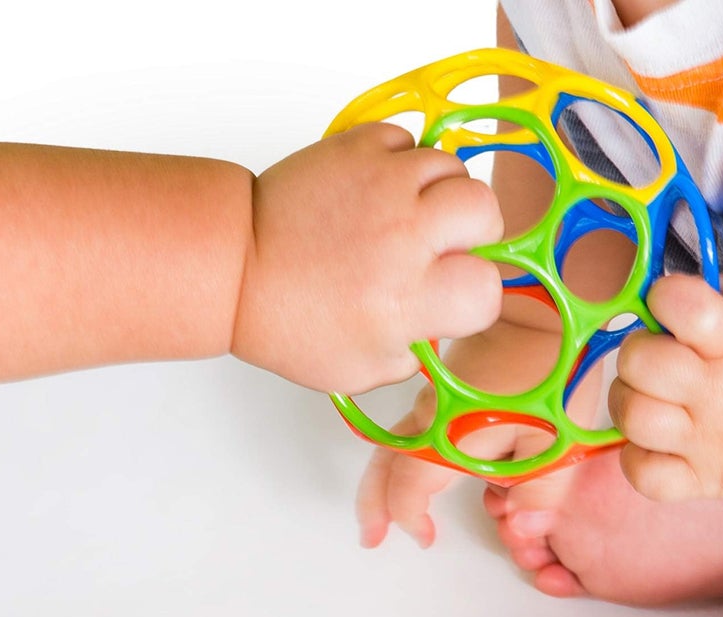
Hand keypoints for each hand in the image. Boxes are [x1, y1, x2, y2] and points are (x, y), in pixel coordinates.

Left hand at [232, 125, 503, 394]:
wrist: (237, 269)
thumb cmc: (290, 323)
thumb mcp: (359, 370)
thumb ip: (412, 354)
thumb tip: (438, 328)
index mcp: (408, 299)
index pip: (486, 289)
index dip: (473, 297)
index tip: (450, 296)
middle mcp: (405, 236)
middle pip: (485, 209)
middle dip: (473, 230)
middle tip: (443, 244)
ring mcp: (383, 184)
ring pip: (452, 166)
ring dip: (439, 193)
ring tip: (409, 215)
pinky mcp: (358, 148)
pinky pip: (408, 141)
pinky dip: (401, 163)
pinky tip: (378, 192)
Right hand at [355, 317, 592, 546]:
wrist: (544, 299)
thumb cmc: (554, 367)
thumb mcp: (559, 437)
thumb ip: (541, 492)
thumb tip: (522, 528)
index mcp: (451, 438)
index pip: (408, 488)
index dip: (409, 518)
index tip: (426, 537)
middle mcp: (431, 419)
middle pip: (384, 467)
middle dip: (372, 505)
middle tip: (370, 537)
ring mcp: (433, 398)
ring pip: (392, 445)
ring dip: (381, 481)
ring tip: (379, 513)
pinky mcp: (443, 384)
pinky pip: (412, 426)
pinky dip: (403, 455)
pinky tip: (418, 469)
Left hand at [609, 274, 722, 501]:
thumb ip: (714, 292)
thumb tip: (659, 290)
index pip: (679, 304)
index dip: (663, 296)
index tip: (669, 302)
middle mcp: (717, 393)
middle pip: (640, 366)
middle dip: (637, 352)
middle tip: (655, 357)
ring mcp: (707, 442)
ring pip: (632, 420)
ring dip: (629, 402)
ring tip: (650, 398)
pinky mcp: (704, 481)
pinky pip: (644, 476)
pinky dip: (638, 458)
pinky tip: (655, 441)